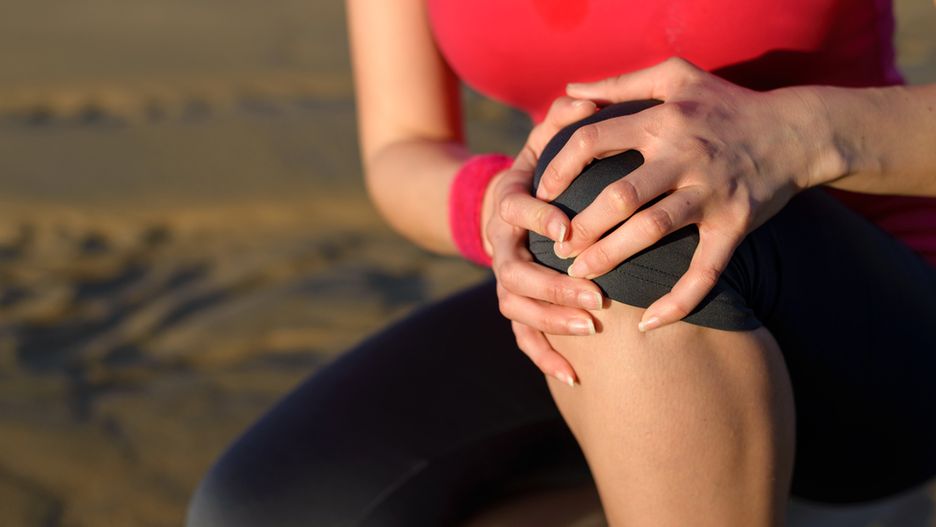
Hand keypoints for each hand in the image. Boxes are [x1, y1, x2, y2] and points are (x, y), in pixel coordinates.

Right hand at [484, 97, 605, 386]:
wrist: (505, 206)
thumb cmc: (540, 172)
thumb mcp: (545, 143)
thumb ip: (561, 125)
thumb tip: (580, 101)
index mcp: (508, 203)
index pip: (514, 209)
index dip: (537, 218)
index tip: (566, 228)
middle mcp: (499, 244)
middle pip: (512, 272)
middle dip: (554, 286)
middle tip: (597, 298)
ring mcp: (505, 278)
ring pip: (515, 307)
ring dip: (550, 321)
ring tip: (590, 330)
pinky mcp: (515, 305)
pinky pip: (522, 337)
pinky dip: (544, 356)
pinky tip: (575, 376)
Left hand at [539, 58, 815, 330]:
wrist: (797, 131)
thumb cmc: (727, 103)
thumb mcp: (677, 74)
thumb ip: (620, 82)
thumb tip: (570, 89)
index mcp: (662, 120)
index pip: (593, 141)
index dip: (560, 168)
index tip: (542, 193)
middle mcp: (684, 156)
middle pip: (619, 195)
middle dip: (580, 225)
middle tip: (555, 247)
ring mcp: (711, 193)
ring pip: (652, 230)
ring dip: (611, 256)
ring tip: (580, 275)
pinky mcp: (736, 224)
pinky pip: (706, 270)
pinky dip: (679, 301)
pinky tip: (650, 324)